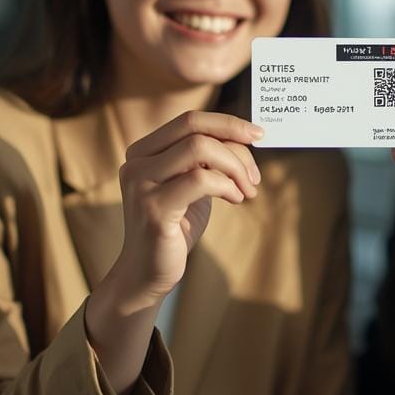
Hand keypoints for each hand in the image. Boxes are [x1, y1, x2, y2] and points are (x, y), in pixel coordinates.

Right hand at [107, 110, 263, 309]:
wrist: (148, 273)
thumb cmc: (175, 227)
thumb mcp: (193, 185)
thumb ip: (208, 160)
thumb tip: (244, 137)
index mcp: (144, 151)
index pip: (189, 120)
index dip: (227, 123)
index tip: (257, 135)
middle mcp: (136, 162)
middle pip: (194, 128)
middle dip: (235, 144)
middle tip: (254, 174)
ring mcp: (141, 184)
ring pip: (199, 149)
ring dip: (235, 167)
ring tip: (246, 190)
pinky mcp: (153, 208)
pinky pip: (201, 180)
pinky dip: (227, 186)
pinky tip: (235, 200)